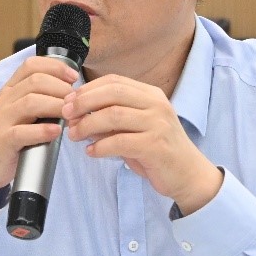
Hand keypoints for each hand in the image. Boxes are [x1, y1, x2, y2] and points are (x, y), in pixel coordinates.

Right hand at [0, 57, 78, 207]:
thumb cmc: (7, 138)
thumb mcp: (20, 113)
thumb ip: (40, 101)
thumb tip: (71, 97)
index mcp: (10, 90)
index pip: (31, 65)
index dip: (56, 67)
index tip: (73, 77)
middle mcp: (5, 100)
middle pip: (35, 81)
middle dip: (61, 88)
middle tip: (75, 101)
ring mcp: (2, 120)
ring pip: (31, 102)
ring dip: (56, 106)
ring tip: (70, 115)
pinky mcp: (3, 141)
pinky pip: (22, 132)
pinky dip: (42, 130)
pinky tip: (56, 131)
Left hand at [62, 75, 223, 214]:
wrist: (188, 175)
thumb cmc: (157, 150)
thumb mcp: (133, 129)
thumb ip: (110, 120)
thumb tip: (77, 115)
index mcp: (151, 95)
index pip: (114, 81)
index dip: (88, 89)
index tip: (69, 101)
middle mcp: (156, 105)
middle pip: (112, 93)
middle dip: (84, 102)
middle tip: (66, 115)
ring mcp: (158, 124)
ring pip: (113, 115)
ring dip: (88, 125)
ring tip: (74, 135)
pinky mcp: (156, 146)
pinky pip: (120, 142)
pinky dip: (100, 146)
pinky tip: (91, 151)